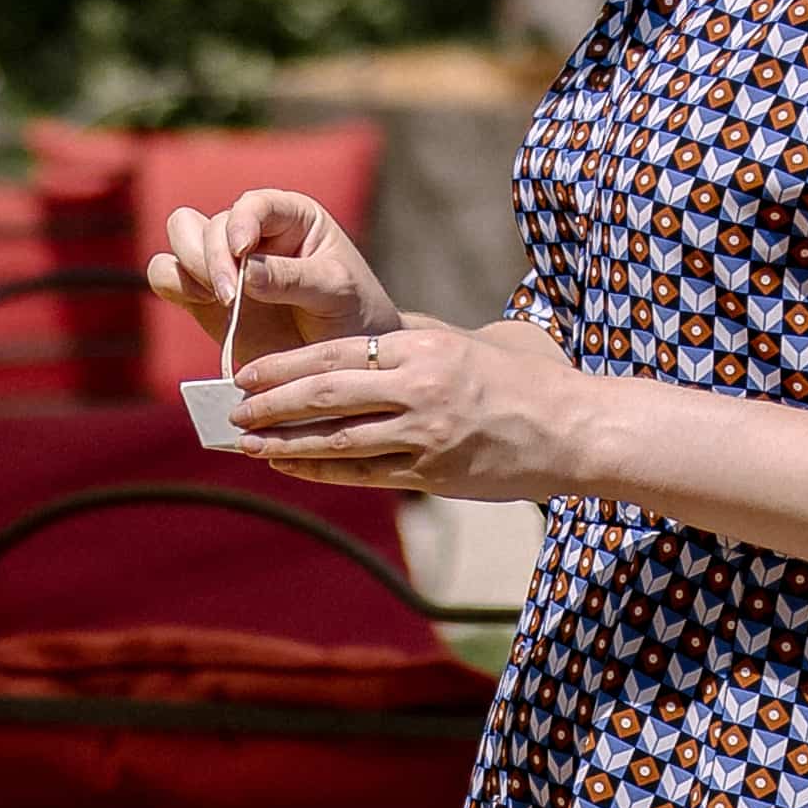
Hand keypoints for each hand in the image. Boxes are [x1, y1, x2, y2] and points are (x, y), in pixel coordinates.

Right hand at [146, 187, 399, 367]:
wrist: (341, 363)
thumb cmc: (352, 315)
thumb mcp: (336, 291)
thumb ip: (293, 278)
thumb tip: (246, 272)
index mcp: (291, 217)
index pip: (253, 204)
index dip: (241, 221)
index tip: (241, 251)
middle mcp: (252, 234)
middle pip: (209, 222)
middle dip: (211, 256)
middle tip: (230, 296)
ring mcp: (224, 264)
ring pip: (181, 239)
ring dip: (190, 266)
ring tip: (222, 301)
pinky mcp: (202, 296)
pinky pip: (167, 275)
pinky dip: (173, 285)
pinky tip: (203, 305)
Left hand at [223, 315, 590, 499]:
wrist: (575, 430)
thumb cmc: (526, 380)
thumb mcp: (471, 341)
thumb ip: (418, 336)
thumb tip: (371, 333)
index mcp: (423, 349)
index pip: (336, 352)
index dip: (283, 365)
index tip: (246, 372)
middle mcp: (419, 390)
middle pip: (326, 394)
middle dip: (271, 403)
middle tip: (232, 407)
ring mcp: (424, 435)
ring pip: (337, 440)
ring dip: (284, 442)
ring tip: (246, 442)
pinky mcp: (432, 473)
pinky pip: (363, 474)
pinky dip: (320, 471)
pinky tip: (290, 466)